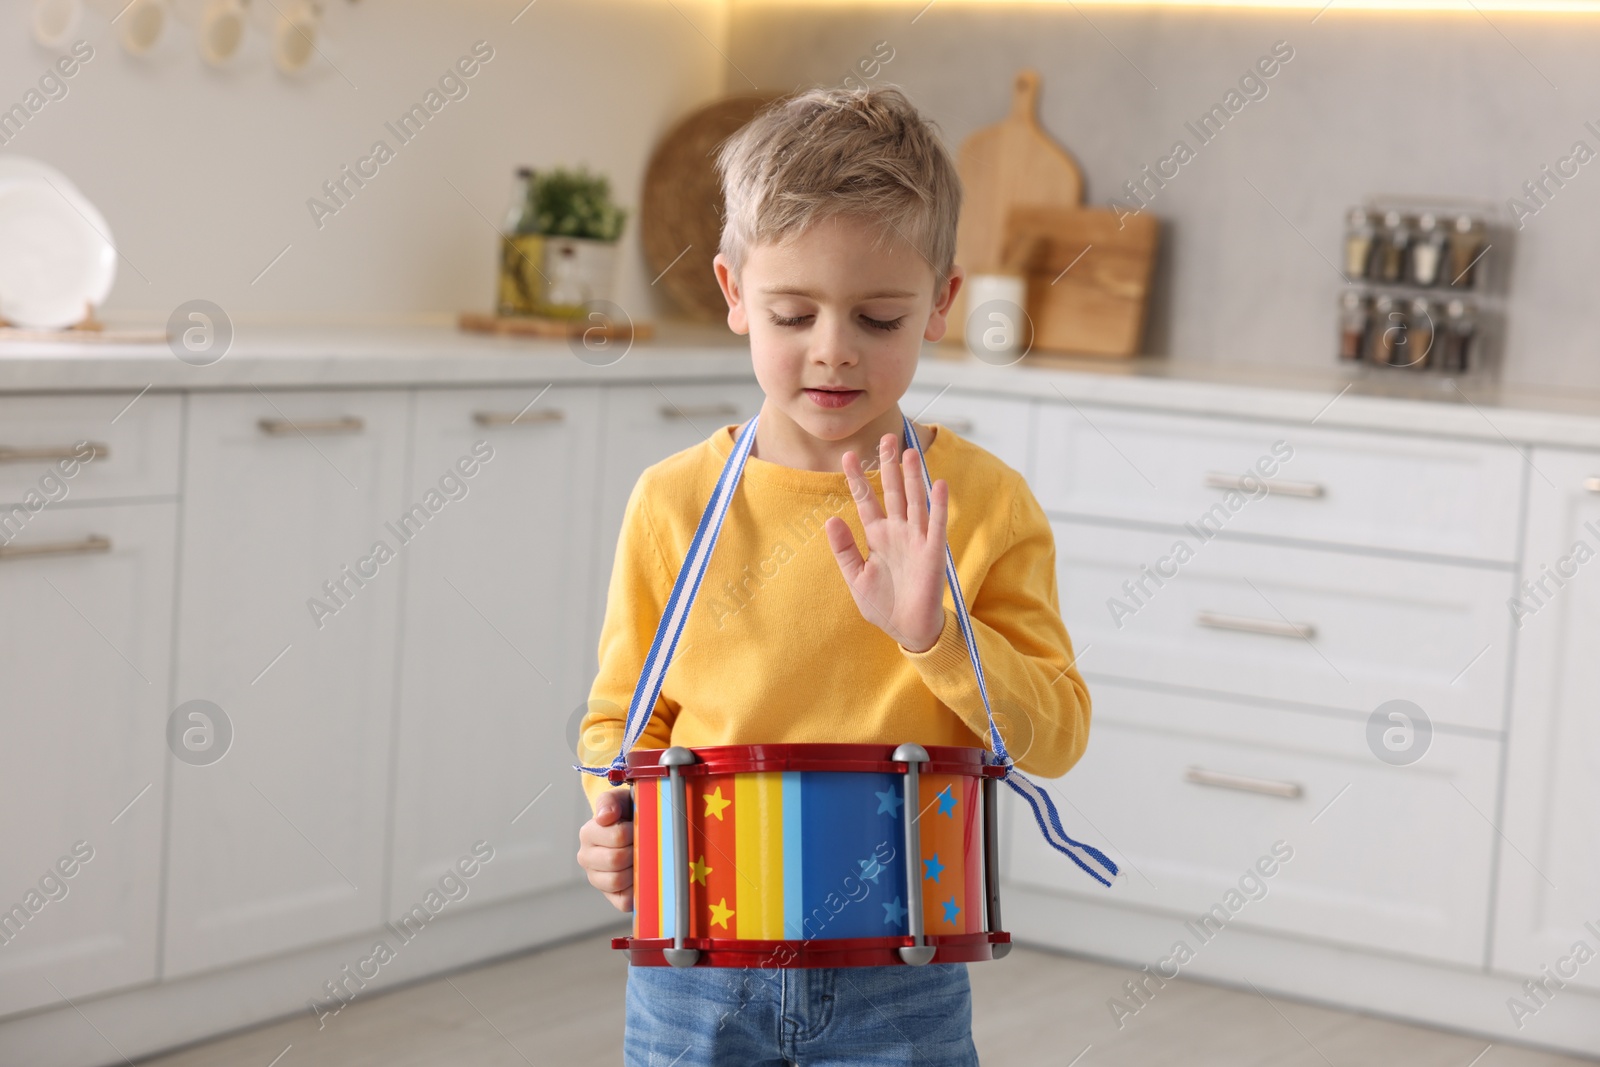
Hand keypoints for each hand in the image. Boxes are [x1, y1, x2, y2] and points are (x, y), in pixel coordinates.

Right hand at [576, 787, 632, 911]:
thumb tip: (604, 817)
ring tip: (640, 858)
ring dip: (635, 870)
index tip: (637, 827)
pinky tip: (640, 876)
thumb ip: (610, 802)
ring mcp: (596, 878)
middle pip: (616, 859)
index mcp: (588, 833)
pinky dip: (636, 890)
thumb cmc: (627, 815)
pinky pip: (624, 900)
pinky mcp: (610, 896)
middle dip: (635, 851)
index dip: (635, 831)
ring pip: (617, 881)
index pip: (618, 836)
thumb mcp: (619, 801)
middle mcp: (586, 858)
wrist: (633, 828)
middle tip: (642, 843)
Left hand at [825, 432, 948, 653]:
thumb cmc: (883, 605)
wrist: (908, 629)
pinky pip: (936, 523)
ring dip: (912, 476)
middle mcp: (897, 532)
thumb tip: (830, 519)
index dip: (858, 478)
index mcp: (877, 537)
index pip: (866, 501)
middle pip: (892, 491)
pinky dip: (938, 504)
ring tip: (908, 451)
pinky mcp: (933, 551)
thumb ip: (843, 550)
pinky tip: (938, 482)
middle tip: (885, 437)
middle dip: (888, 465)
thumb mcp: (855, 577)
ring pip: (914, 500)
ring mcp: (917, 539)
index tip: (848, 456)